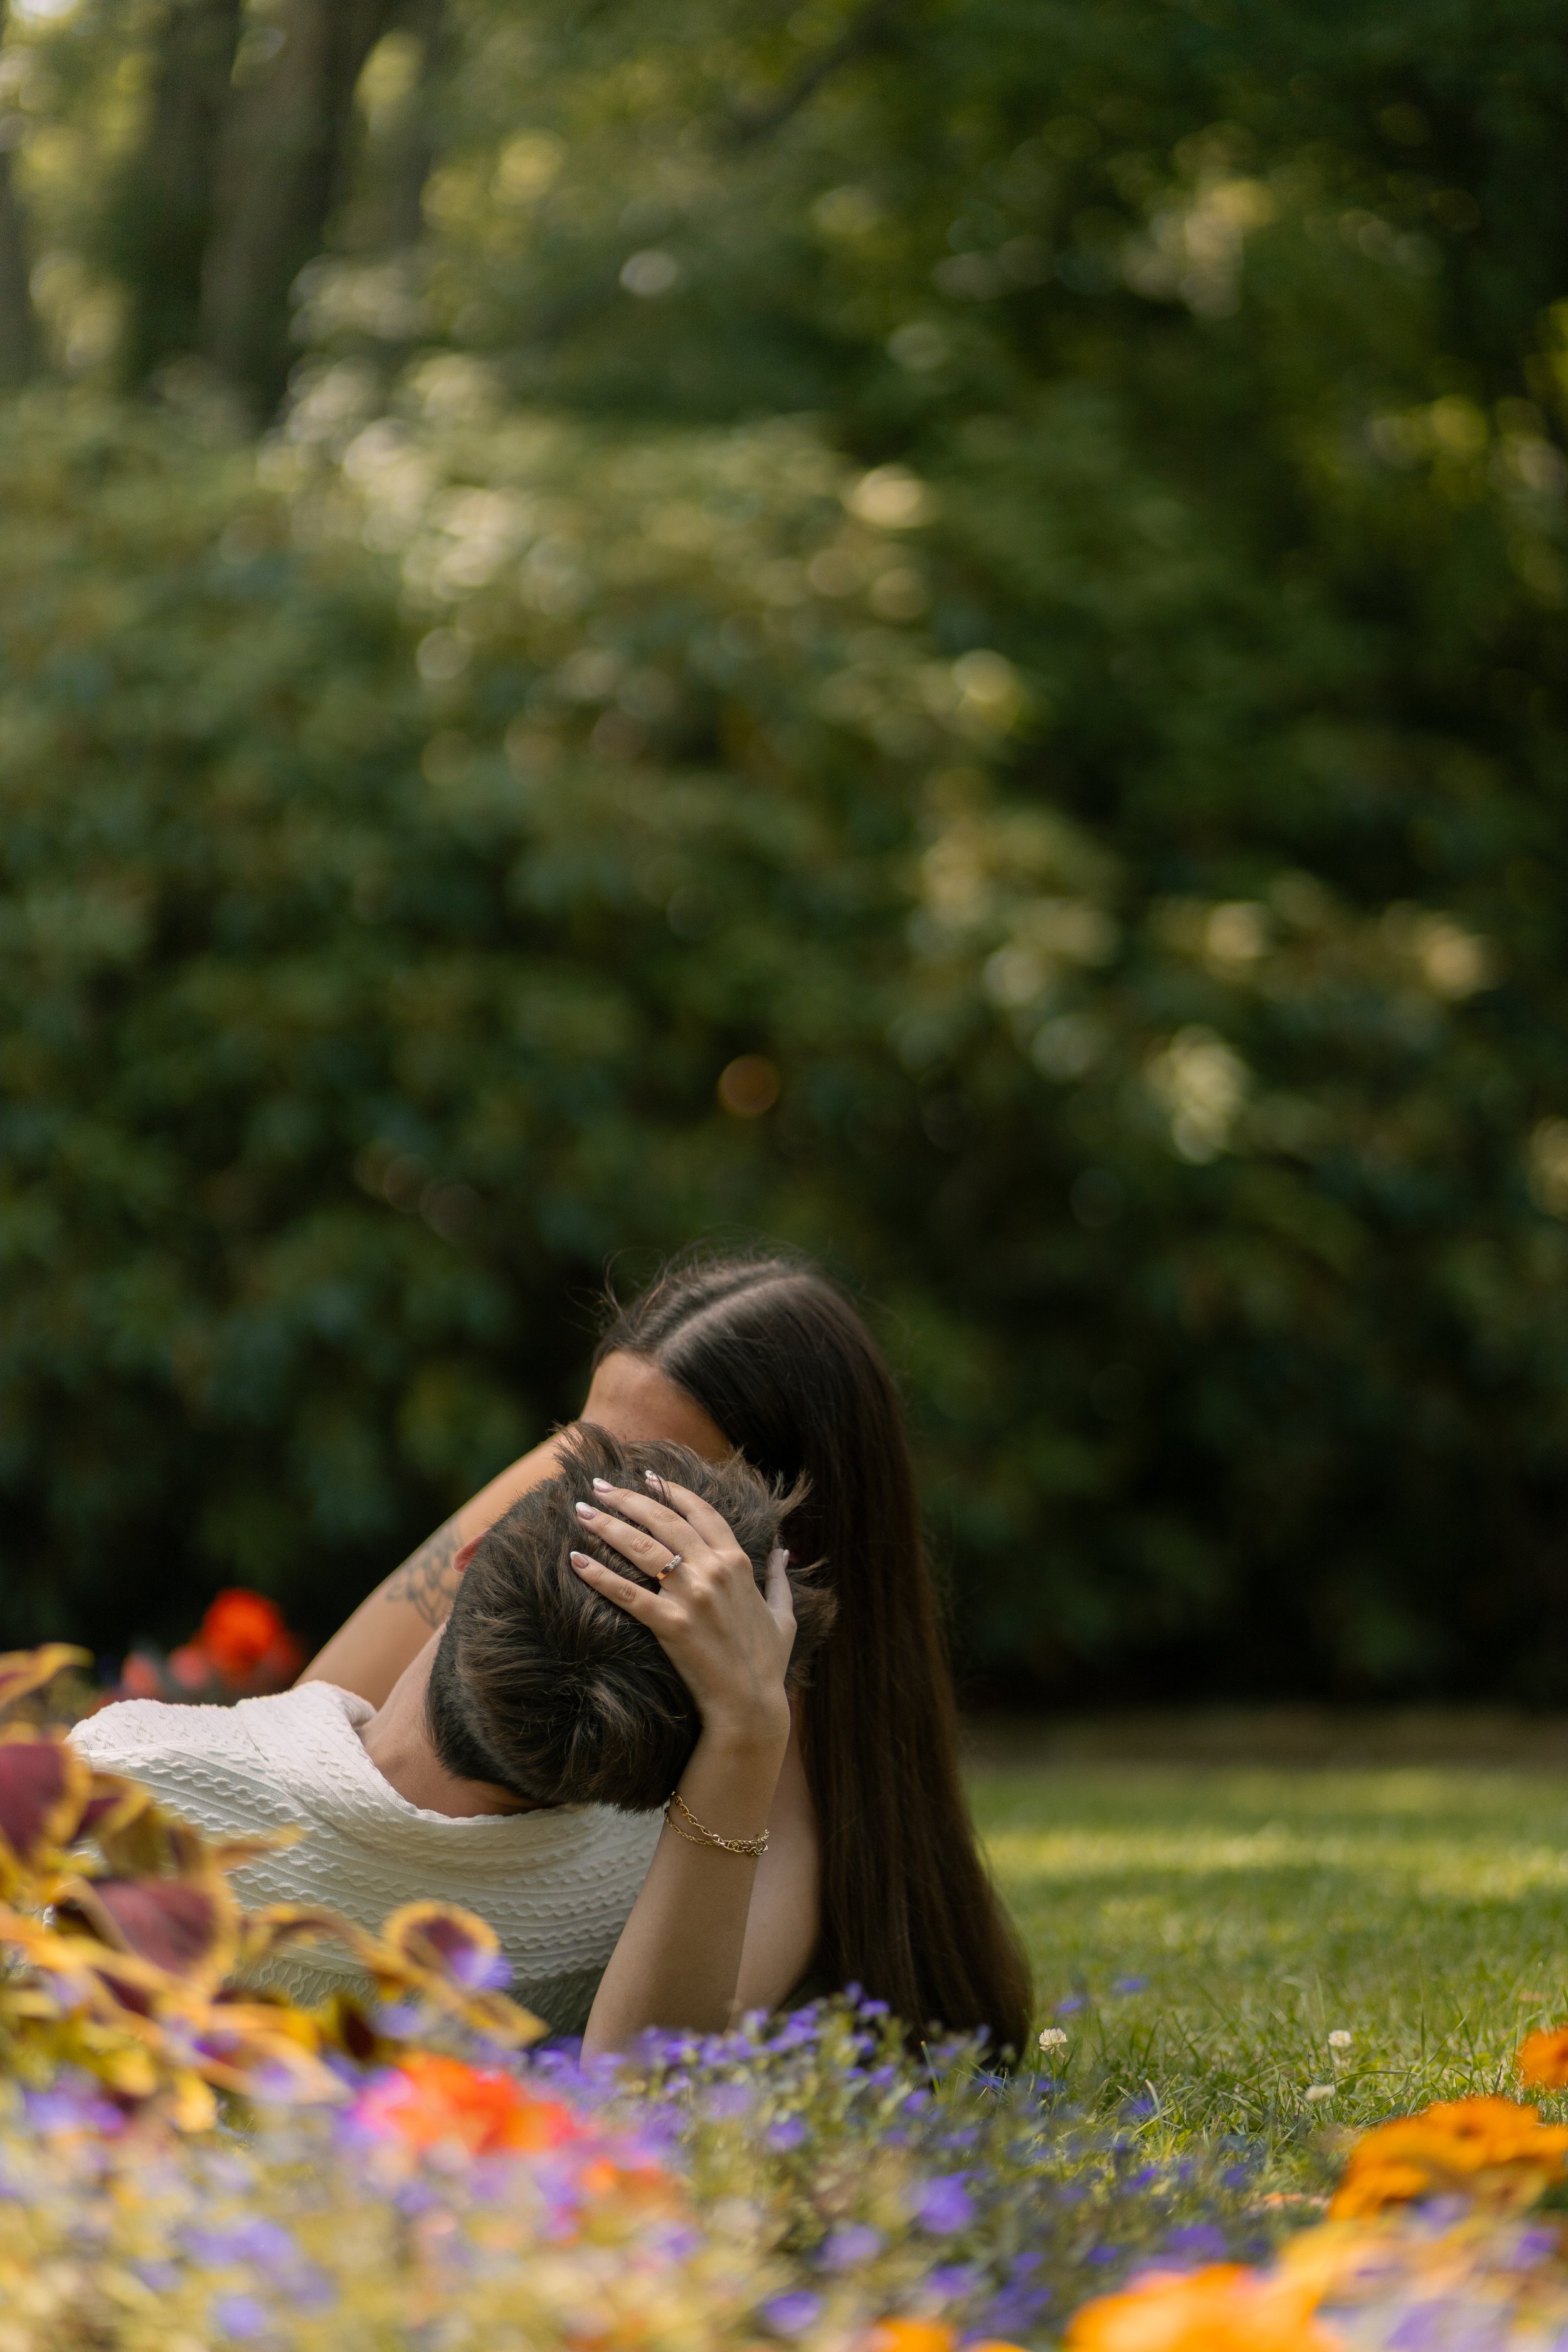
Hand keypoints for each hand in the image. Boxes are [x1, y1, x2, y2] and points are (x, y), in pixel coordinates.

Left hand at [569, 1475, 793, 1746]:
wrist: (751, 1705)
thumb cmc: (767, 1663)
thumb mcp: (784, 1614)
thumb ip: (780, 1578)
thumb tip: (784, 1551)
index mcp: (737, 1562)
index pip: (700, 1512)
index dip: (672, 1491)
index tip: (647, 1476)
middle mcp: (713, 1570)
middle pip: (663, 1520)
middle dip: (627, 1498)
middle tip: (598, 1486)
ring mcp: (691, 1596)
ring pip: (641, 1547)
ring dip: (607, 1525)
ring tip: (581, 1512)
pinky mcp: (670, 1624)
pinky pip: (626, 1593)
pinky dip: (598, 1575)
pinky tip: (575, 1561)